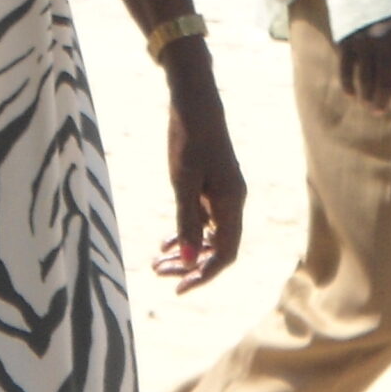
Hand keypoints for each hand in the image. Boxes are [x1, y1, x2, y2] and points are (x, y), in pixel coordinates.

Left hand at [150, 44, 245, 292]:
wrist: (195, 102)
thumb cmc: (189, 139)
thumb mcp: (182, 183)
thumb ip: (187, 223)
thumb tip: (188, 262)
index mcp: (231, 202)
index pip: (225, 254)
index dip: (203, 275)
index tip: (177, 289)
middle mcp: (233, 201)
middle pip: (218, 248)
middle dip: (190, 265)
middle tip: (158, 273)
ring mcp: (224, 193)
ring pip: (210, 235)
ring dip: (187, 251)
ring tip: (157, 262)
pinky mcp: (214, 185)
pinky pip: (205, 220)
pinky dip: (187, 233)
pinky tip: (166, 241)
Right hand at [336, 15, 390, 111]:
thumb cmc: (383, 0)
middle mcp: (384, 41)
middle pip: (386, 79)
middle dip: (384, 100)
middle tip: (380, 113)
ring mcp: (364, 41)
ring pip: (366, 77)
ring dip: (367, 96)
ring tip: (368, 107)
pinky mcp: (346, 39)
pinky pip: (347, 68)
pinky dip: (348, 84)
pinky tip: (350, 95)